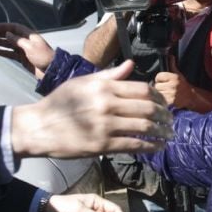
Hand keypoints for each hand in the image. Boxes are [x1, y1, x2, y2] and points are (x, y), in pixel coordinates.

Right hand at [0, 22, 53, 78]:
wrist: (51, 70)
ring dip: (0, 42)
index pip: (14, 27)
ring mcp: (24, 50)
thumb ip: (18, 40)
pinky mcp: (23, 59)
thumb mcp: (30, 47)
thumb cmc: (43, 57)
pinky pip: (12, 54)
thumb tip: (8, 34)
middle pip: (10, 35)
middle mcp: (26, 41)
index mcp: (29, 35)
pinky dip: (5, 52)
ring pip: (9, 44)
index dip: (3, 26)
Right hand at [11, 60, 173, 157]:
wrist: (39, 127)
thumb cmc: (59, 103)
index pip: (142, 89)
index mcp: (103, 86)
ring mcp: (105, 125)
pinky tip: (158, 147)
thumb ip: (109, 75)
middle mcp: (107, 104)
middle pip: (147, 108)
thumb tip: (131, 64)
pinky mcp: (102, 145)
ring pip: (144, 127)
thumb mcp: (82, 82)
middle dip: (165, 116)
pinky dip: (150, 146)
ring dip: (162, 132)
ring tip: (169, 134)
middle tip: (171, 121)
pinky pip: (133, 145)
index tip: (165, 104)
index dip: (159, 97)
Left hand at [154, 56, 192, 107]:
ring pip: (158, 92)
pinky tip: (167, 98)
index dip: (160, 79)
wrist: (190, 97)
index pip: (158, 76)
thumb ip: (172, 65)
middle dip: (160, 87)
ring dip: (160, 93)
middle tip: (166, 88)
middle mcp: (172, 85)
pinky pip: (160, 99)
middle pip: (157, 85)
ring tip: (166, 93)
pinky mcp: (170, 102)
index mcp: (173, 77)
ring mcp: (171, 94)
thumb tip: (170, 56)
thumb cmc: (182, 85)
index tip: (164, 81)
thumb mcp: (178, 74)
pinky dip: (161, 99)